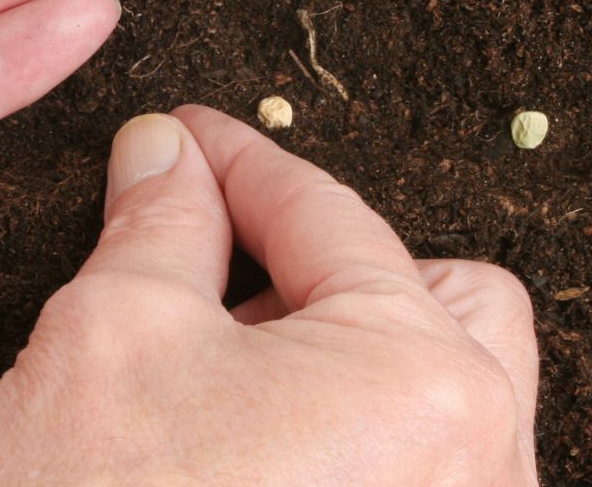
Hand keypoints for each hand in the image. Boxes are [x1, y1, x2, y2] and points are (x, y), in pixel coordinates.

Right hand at [0, 106, 538, 485]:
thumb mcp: (106, 341)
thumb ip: (159, 226)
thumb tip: (165, 154)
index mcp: (423, 384)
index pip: (331, 220)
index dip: (241, 164)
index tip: (185, 139)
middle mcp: (486, 473)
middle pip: (448, 303)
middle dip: (337, 267)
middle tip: (224, 272)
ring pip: (439, 401)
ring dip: (342, 358)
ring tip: (224, 374)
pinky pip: (420, 479)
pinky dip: (350, 441)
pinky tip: (253, 453)